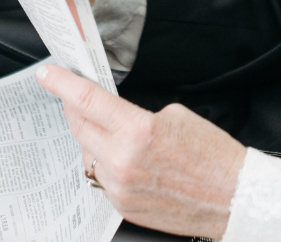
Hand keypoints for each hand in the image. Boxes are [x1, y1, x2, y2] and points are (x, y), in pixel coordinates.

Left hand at [36, 64, 244, 238]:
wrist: (233, 196)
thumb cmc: (212, 155)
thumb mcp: (174, 116)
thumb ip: (134, 113)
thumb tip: (111, 113)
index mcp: (138, 131)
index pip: (87, 101)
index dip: (62, 83)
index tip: (48, 74)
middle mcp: (123, 162)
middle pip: (80, 127)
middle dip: (74, 108)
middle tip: (74, 96)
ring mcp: (120, 187)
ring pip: (87, 153)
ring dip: (90, 137)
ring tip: (106, 128)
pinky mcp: (123, 206)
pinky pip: (101, 177)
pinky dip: (105, 162)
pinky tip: (122, 157)